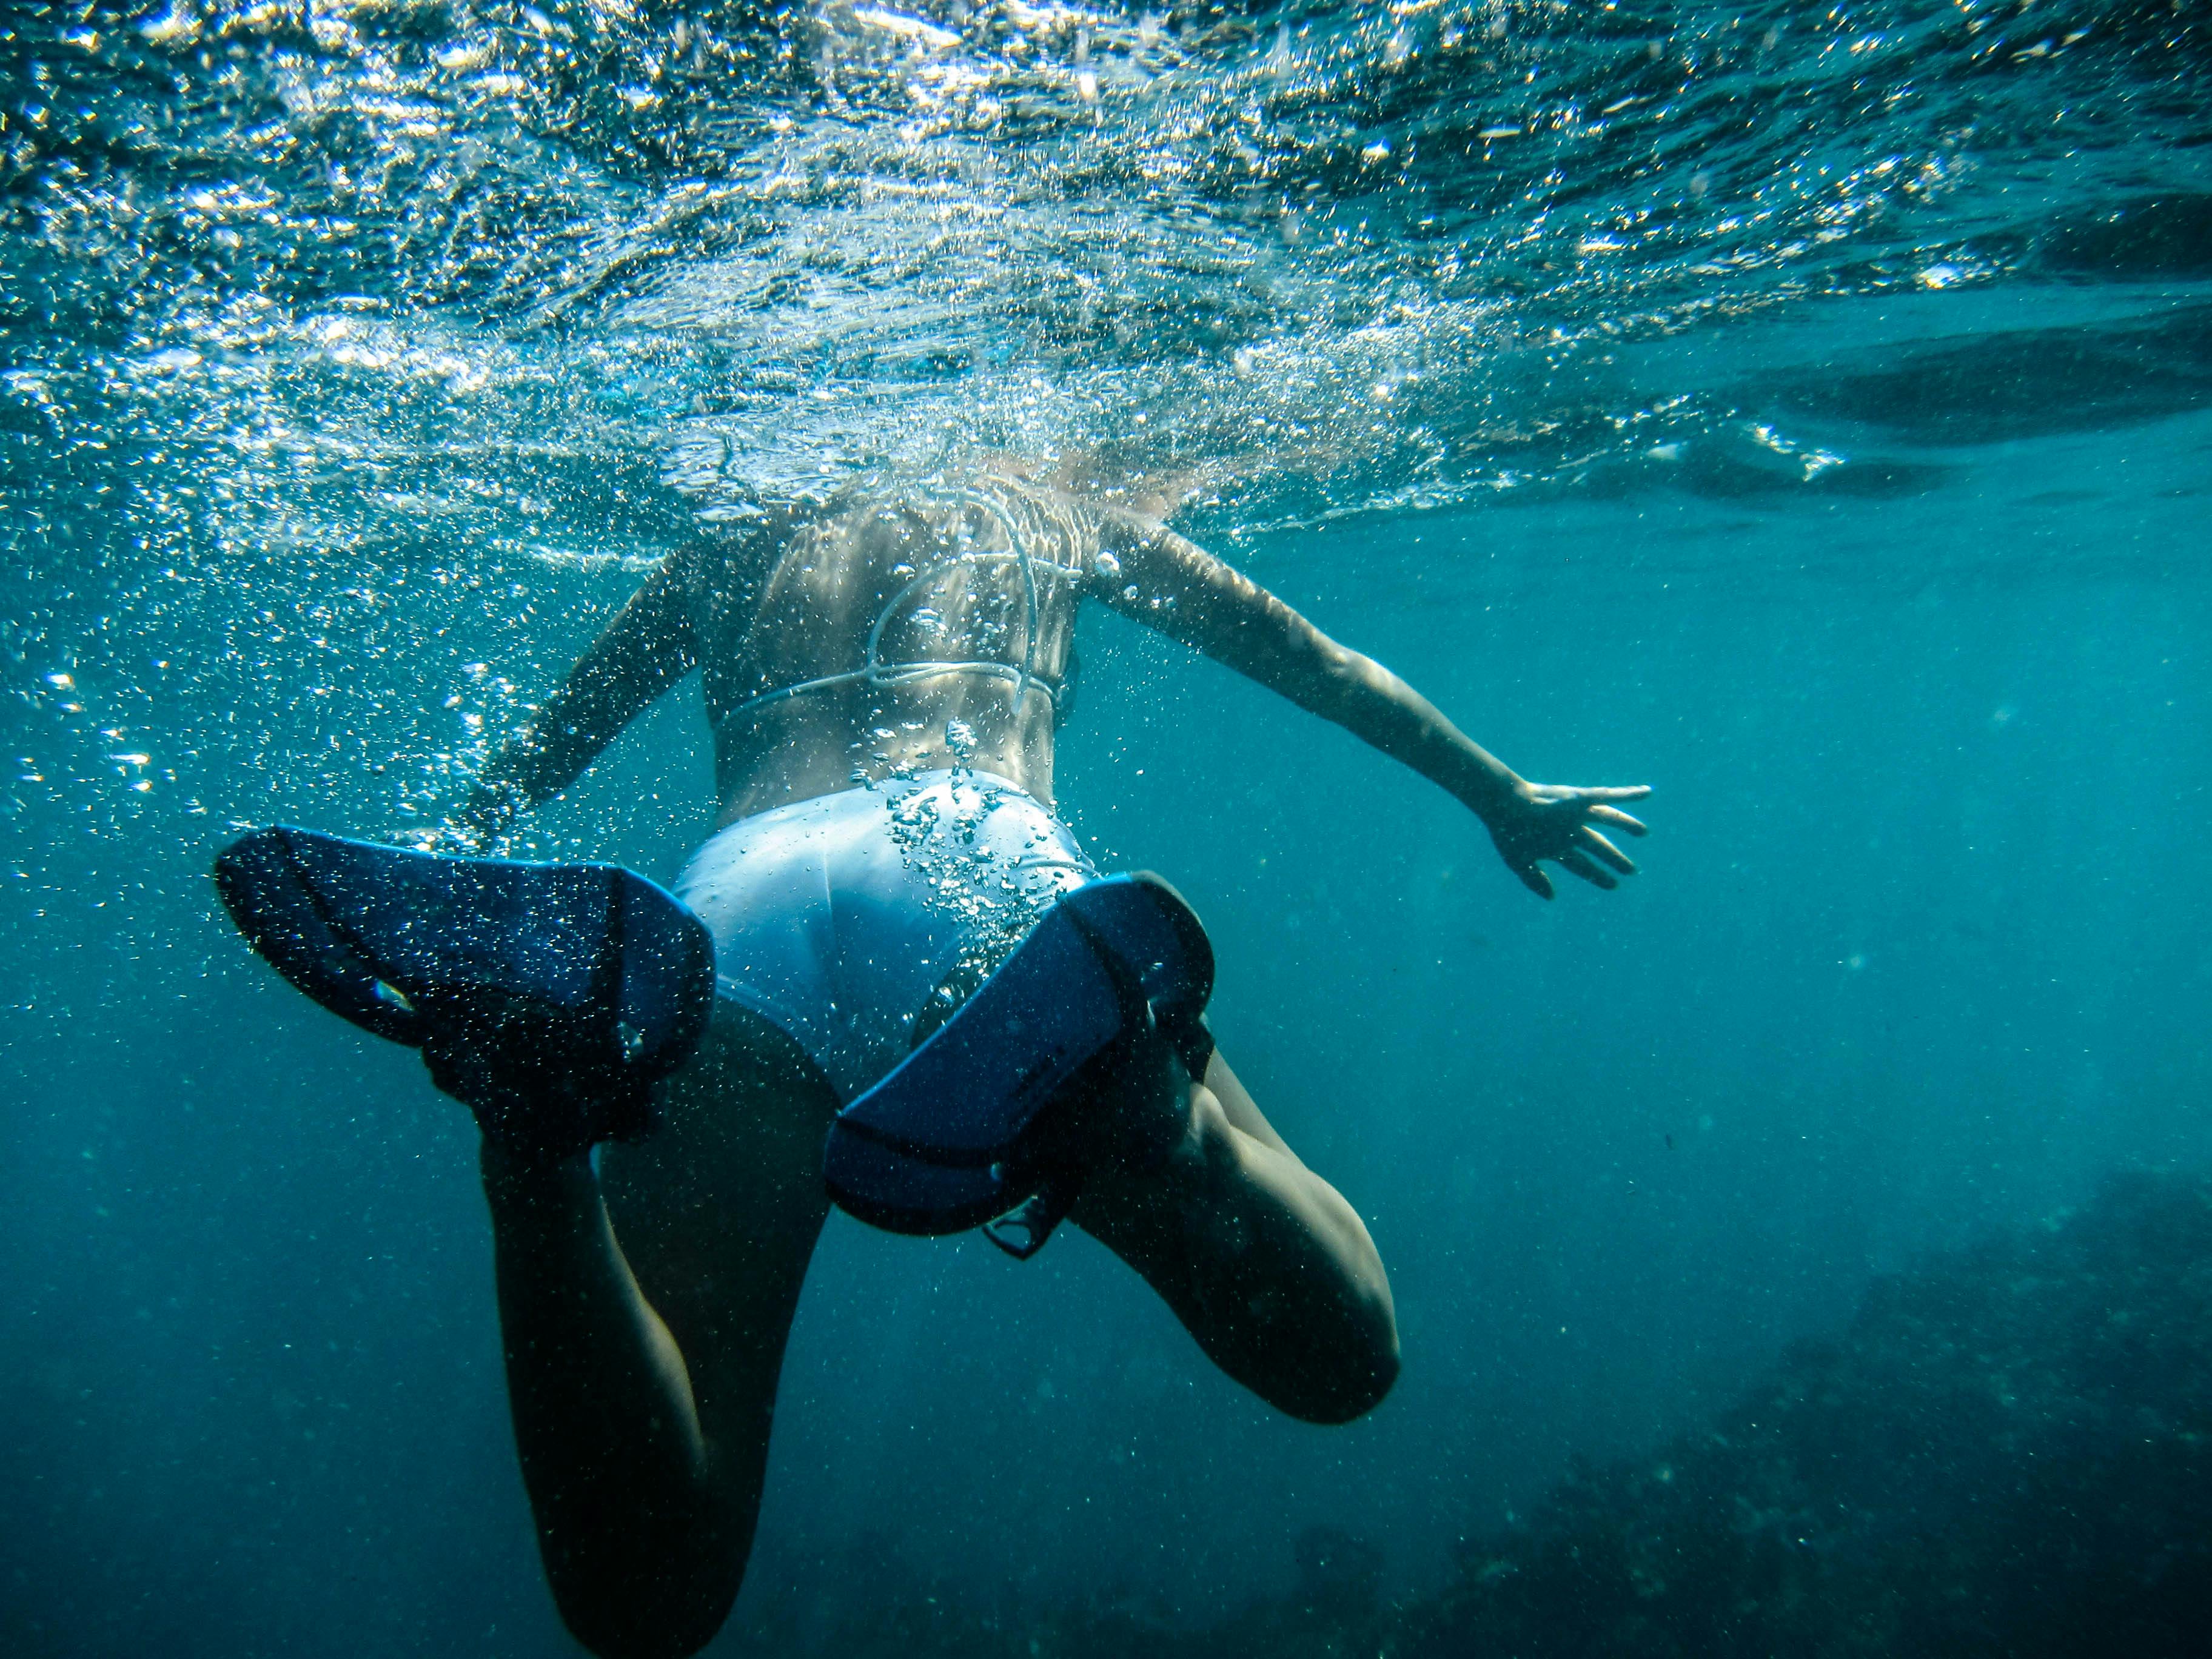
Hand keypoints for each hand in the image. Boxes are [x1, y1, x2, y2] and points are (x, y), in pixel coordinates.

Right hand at [1483, 782, 1650, 898]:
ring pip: (1606, 819)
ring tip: (1644, 832)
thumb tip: (1552, 898)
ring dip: (1626, 824)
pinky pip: (1608, 795)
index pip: (1582, 864)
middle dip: (1613, 858)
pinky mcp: (1579, 798)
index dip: (1597, 875)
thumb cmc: (1507, 833)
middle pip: (1597, 846)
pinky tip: (1647, 792)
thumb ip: (1534, 880)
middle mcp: (1569, 829)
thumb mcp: (1518, 861)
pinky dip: (1627, 794)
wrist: (1503, 805)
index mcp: (1556, 846)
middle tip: (1631, 871)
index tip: (1613, 885)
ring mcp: (1575, 814)